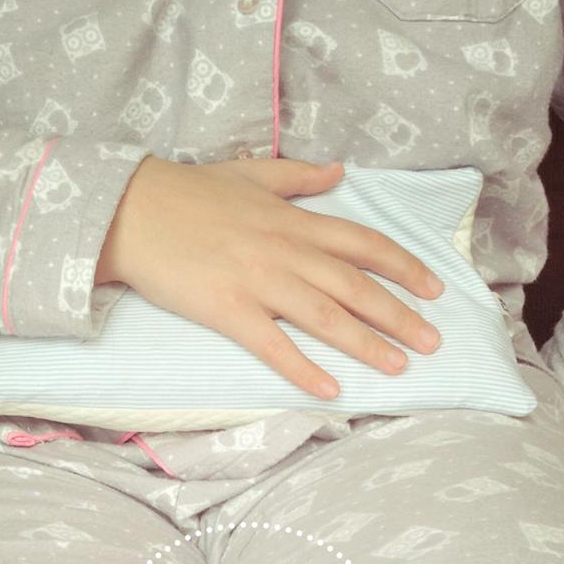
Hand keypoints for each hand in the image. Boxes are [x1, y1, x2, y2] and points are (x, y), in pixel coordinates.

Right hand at [96, 154, 443, 400]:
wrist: (129, 210)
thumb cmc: (186, 192)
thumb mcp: (249, 173)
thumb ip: (298, 177)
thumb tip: (339, 172)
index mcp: (293, 220)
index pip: (364, 244)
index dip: (404, 267)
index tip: (434, 288)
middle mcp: (286, 251)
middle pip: (356, 286)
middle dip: (400, 315)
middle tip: (433, 343)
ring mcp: (258, 282)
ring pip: (325, 317)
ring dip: (367, 344)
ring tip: (399, 368)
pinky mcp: (227, 310)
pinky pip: (273, 345)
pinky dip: (304, 369)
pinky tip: (331, 390)